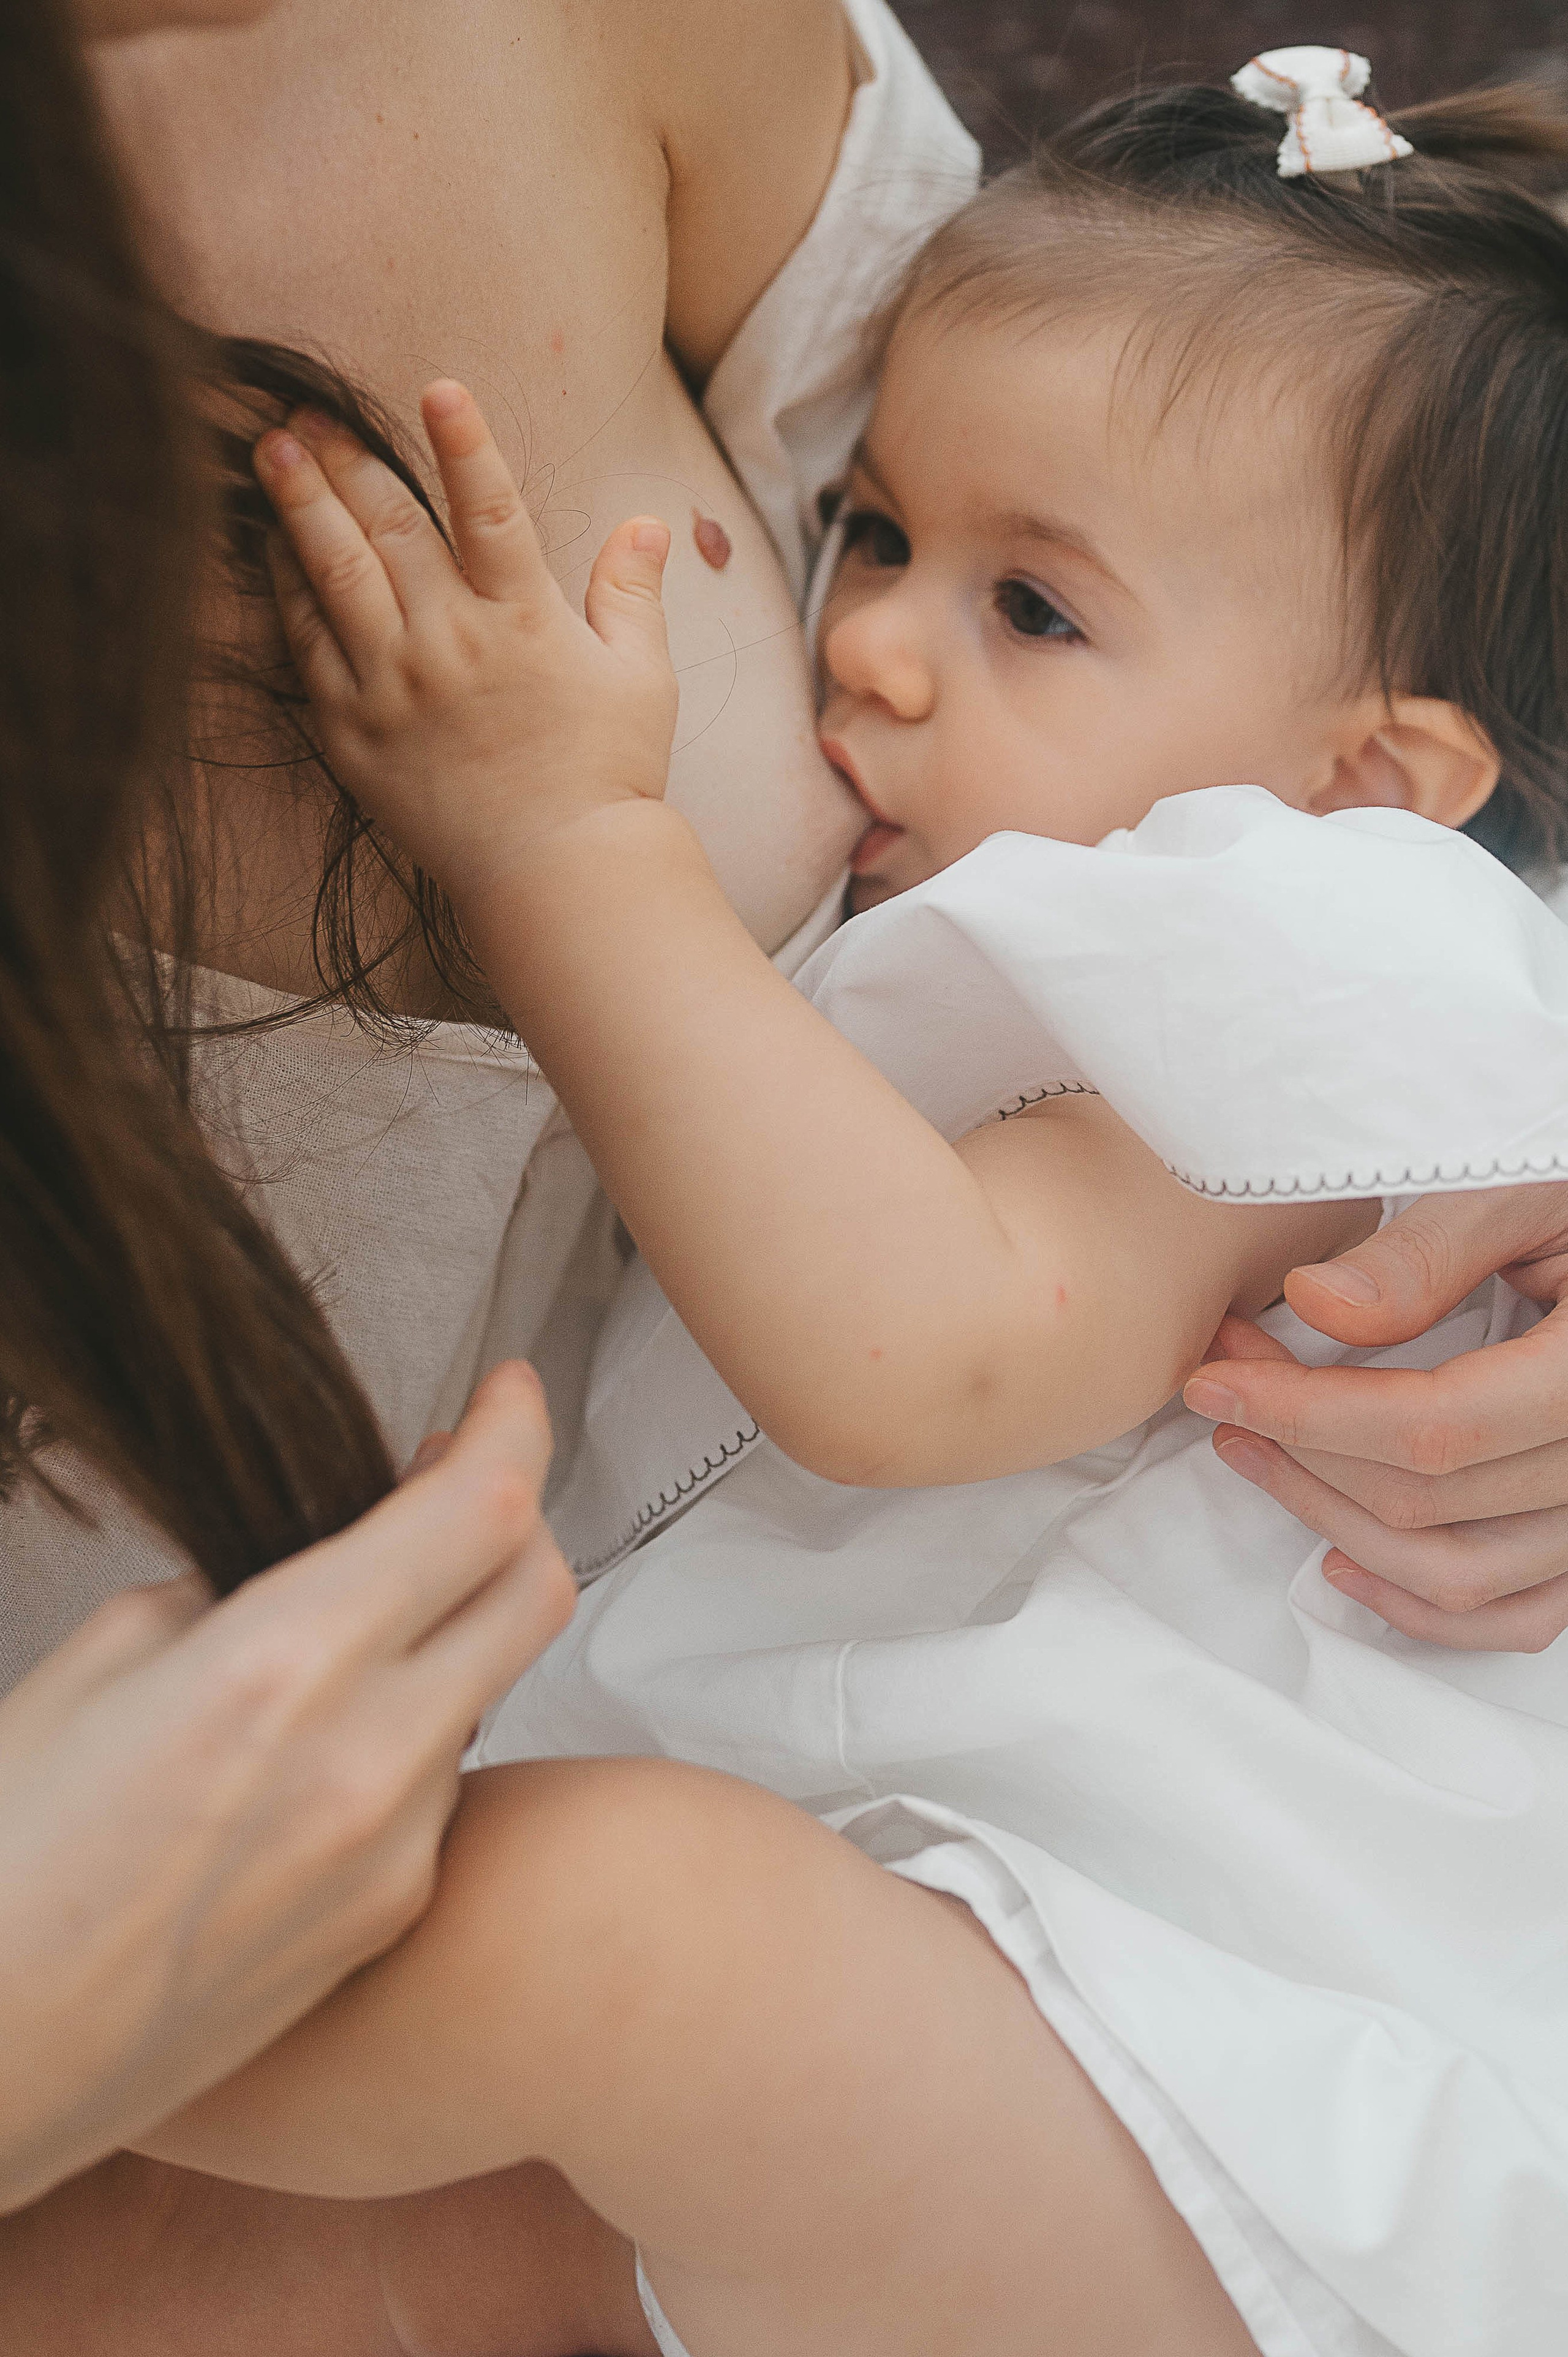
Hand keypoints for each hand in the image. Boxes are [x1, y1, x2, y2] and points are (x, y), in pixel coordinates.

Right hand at [0, 1362, 572, 2212]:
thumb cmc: (2, 1856)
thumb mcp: (94, 1667)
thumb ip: (227, 1597)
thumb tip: (297, 1574)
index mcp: (287, 1664)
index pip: (479, 1509)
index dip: (514, 1428)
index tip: (507, 1392)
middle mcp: (372, 1758)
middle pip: (535, 1590)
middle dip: (515, 1515)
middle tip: (456, 1482)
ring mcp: (397, 1852)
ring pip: (485, 1692)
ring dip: (448, 1638)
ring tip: (347, 1641)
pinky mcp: (388, 1922)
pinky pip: (440, 1792)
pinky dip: (408, 1740)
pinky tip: (319, 1756)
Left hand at [251, 381, 678, 914]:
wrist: (556, 874)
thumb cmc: (608, 776)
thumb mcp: (642, 678)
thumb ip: (633, 593)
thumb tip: (646, 522)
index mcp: (523, 621)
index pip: (489, 509)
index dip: (463, 443)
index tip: (436, 387)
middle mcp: (449, 644)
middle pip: (390, 526)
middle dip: (350, 458)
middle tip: (313, 411)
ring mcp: (393, 688)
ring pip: (335, 573)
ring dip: (301, 504)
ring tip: (273, 454)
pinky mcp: (353, 732)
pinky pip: (307, 647)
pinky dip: (288, 591)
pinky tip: (275, 550)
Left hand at [1184, 1185, 1567, 1651]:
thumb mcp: (1522, 1188)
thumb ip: (1428, 1251)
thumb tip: (1315, 1303)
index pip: (1433, 1428)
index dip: (1305, 1412)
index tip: (1216, 1379)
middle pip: (1427, 1501)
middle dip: (1298, 1446)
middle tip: (1225, 1379)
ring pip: (1456, 1572)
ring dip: (1334, 1522)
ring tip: (1253, 1451)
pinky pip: (1518, 1614)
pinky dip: (1426, 1606)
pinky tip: (1343, 1556)